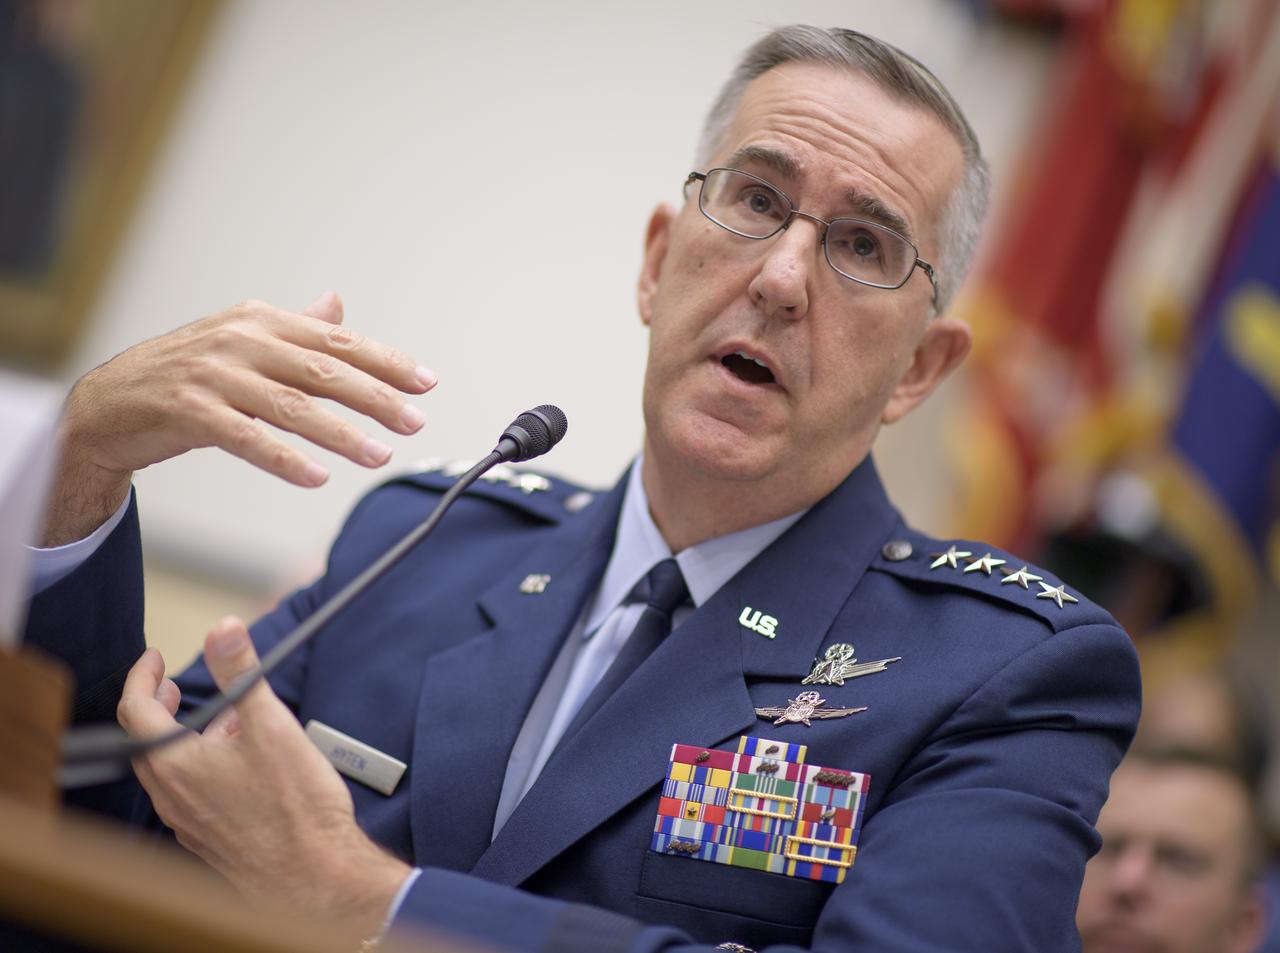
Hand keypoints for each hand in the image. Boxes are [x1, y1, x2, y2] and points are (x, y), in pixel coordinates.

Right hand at [43, 292, 435, 544]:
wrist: (107, 403)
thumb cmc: (186, 373)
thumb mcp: (241, 341)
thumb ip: (293, 329)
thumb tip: (337, 305)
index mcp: (260, 320)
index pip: (336, 341)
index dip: (385, 361)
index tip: (425, 383)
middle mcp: (240, 340)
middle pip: (322, 370)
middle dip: (375, 397)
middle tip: (414, 421)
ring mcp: (213, 375)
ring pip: (291, 406)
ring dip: (341, 434)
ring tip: (379, 455)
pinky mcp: (188, 412)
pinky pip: (247, 438)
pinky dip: (286, 458)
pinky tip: (318, 476)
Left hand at [118, 618, 410, 933]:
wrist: (314, 875)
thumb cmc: (295, 806)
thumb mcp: (271, 724)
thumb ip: (243, 673)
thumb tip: (224, 629)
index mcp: (175, 764)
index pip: (134, 710)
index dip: (141, 676)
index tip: (154, 658)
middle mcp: (172, 796)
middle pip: (143, 741)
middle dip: (155, 706)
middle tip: (169, 686)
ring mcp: (187, 821)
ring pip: (167, 769)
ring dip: (181, 736)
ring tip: (220, 719)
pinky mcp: (207, 838)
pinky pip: (188, 793)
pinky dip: (197, 765)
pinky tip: (238, 762)